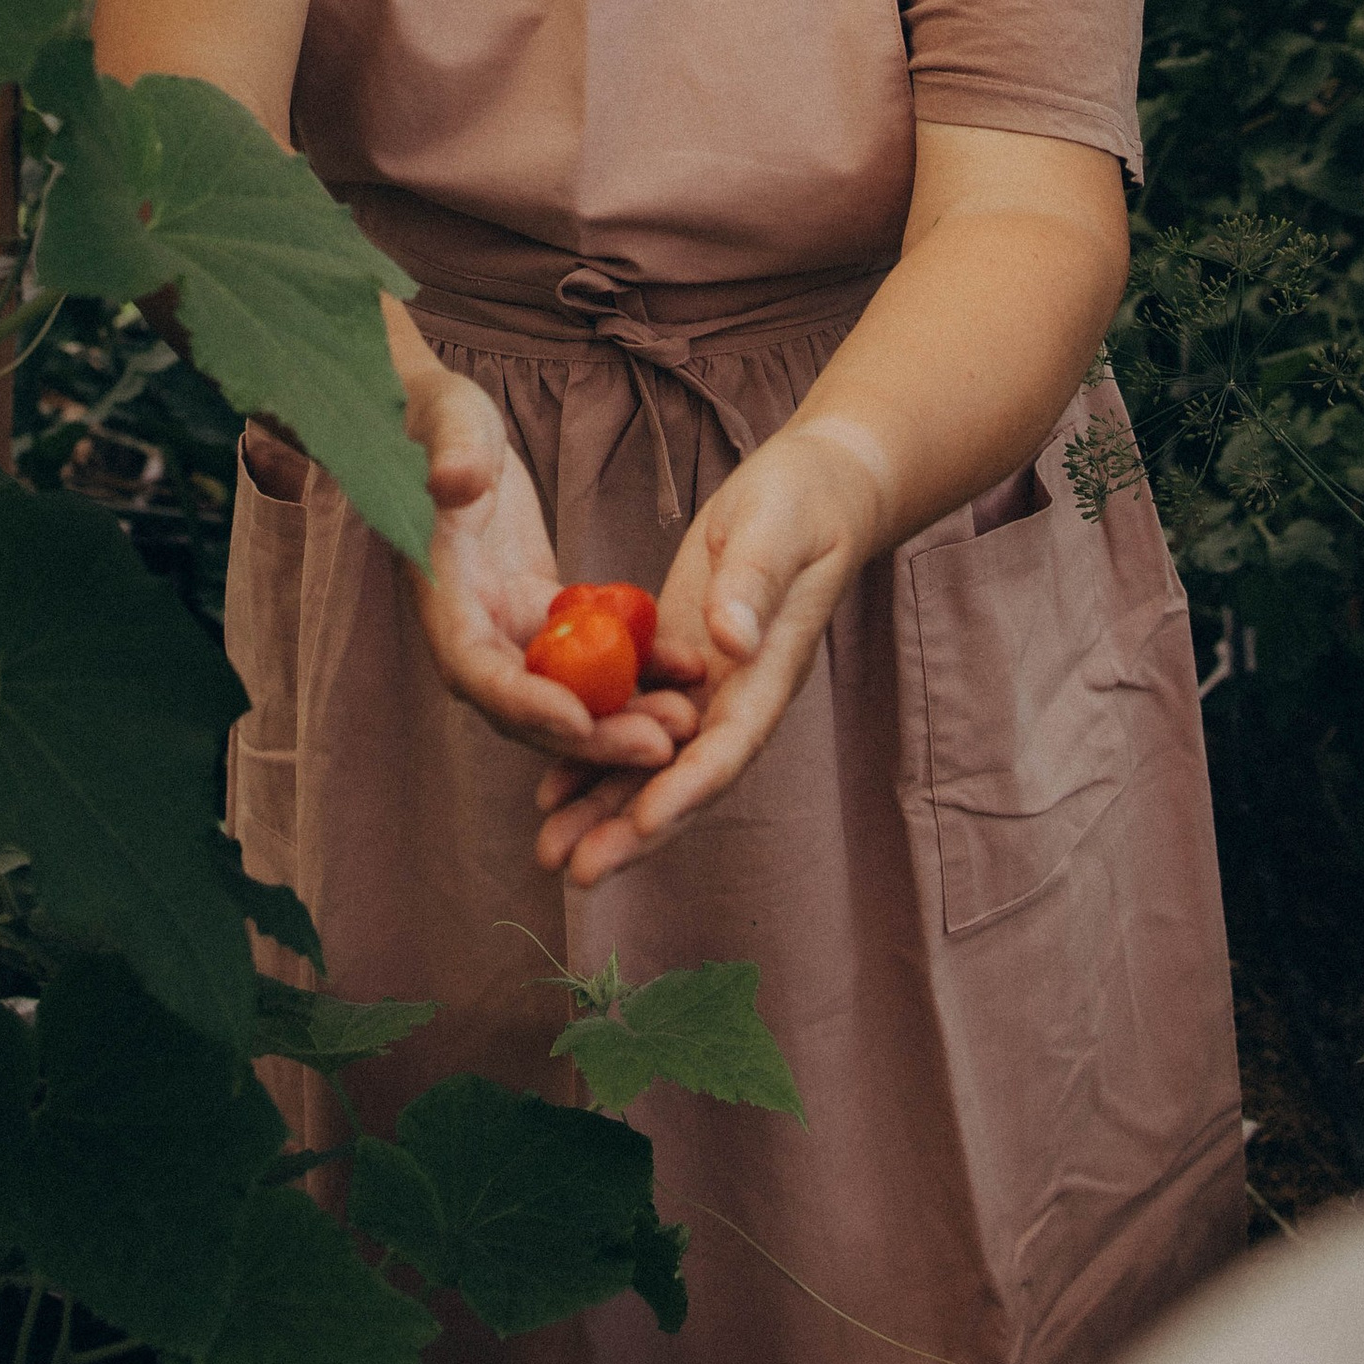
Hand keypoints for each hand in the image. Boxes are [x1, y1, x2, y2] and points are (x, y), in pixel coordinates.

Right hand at [402, 355, 697, 776]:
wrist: (442, 424)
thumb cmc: (439, 420)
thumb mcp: (449, 424)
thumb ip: (453, 454)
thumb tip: (454, 483)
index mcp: (440, 596)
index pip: (478, 672)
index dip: (527, 703)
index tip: (581, 721)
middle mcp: (472, 628)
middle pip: (531, 705)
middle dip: (594, 733)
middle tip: (663, 746)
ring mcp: (508, 625)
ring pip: (567, 691)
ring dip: (624, 713)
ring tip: (687, 720)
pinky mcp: (540, 611)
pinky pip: (590, 654)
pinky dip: (634, 666)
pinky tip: (687, 668)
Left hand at [531, 421, 882, 887]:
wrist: (812, 491)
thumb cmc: (802, 503)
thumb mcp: (777, 532)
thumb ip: (754, 585)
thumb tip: (730, 641)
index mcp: (768, 672)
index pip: (727, 747)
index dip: (685, 789)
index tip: (644, 824)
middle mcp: (737, 696)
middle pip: (684, 778)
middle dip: (632, 827)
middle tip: (576, 872)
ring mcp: (707, 687)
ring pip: (652, 763)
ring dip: (604, 809)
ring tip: (551, 852)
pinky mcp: (679, 665)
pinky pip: (634, 725)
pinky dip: (594, 757)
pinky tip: (551, 789)